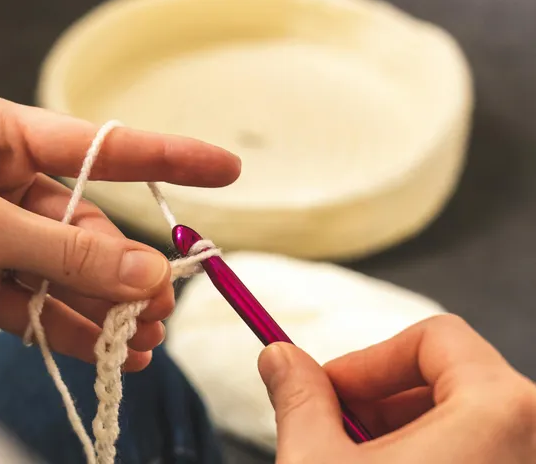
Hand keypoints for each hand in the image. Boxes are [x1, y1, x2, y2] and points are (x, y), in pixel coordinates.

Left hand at [0, 87, 240, 367]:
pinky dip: (65, 325)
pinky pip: (35, 299)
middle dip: (121, 266)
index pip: (96, 145)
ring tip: (140, 340)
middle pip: (81, 222)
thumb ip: (64, 251)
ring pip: (63, 267)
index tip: (226, 168)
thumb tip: (147, 271)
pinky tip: (104, 350)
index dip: (166, 156)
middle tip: (161, 305)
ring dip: (100, 304)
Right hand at [258, 314, 535, 462]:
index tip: (328, 388)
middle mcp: (534, 435)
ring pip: (466, 419)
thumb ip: (299, 398)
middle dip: (382, 399)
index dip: (369, 359)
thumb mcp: (317, 462)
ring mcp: (528, 462)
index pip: (435, 337)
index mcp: (500, 410)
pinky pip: (481, 451)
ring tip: (355, 460)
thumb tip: (279, 357)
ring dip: (402, 431)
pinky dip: (433, 456)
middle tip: (335, 428)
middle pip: (453, 378)